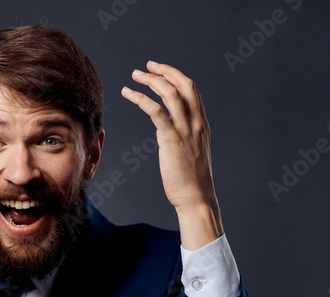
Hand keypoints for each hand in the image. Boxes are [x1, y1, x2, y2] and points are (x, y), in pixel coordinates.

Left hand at [122, 61, 222, 247]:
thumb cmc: (192, 181)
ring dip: (150, 80)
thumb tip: (172, 133)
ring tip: (134, 76)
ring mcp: (185, 130)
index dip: (175, 76)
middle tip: (146, 66)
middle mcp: (196, 122)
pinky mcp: (171, 139)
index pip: (192, 90)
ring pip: (169, 93)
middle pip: (183, 84)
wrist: (196, 197)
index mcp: (202, 124)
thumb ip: (186, 138)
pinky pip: (155, 111)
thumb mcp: (193, 153)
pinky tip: (127, 93)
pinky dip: (140, 98)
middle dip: (165, 71)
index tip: (160, 71)